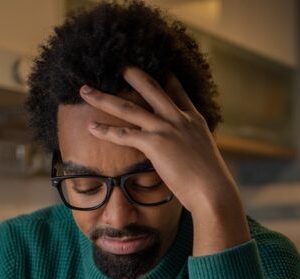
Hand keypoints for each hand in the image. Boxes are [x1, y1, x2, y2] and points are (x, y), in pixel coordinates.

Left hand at [79, 66, 249, 254]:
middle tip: (119, 65)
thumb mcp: (204, 157)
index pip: (178, 92)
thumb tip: (186, 157)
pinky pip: (125, 134)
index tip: (157, 68)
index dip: (166, 78)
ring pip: (129, 108)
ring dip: (104, 98)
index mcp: (194, 120)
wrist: (214, 192)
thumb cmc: (211, 184)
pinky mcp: (155, 144)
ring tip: (86, 90)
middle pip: (152, 88)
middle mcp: (180, 119)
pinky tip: (91, 127)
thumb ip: (191, 149)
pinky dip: (106, 130)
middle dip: (132, 74)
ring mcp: (167, 129)